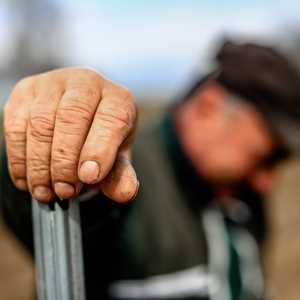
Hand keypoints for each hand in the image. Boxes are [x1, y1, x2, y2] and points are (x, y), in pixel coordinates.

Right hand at [4, 67, 138, 202]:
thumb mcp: (117, 156)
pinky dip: (20, 159)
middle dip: (65, 161)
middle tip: (65, 191)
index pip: (112, 118)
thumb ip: (121, 174)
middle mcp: (86, 83)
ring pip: (40, 123)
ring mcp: (53, 83)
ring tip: (46, 192)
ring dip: (40, 164)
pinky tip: (28, 180)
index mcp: (117, 98)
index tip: (89, 178)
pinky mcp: (26, 91)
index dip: (99, 149)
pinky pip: (15, 125)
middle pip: (72, 117)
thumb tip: (125, 193)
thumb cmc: (101, 137)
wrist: (79, 115)